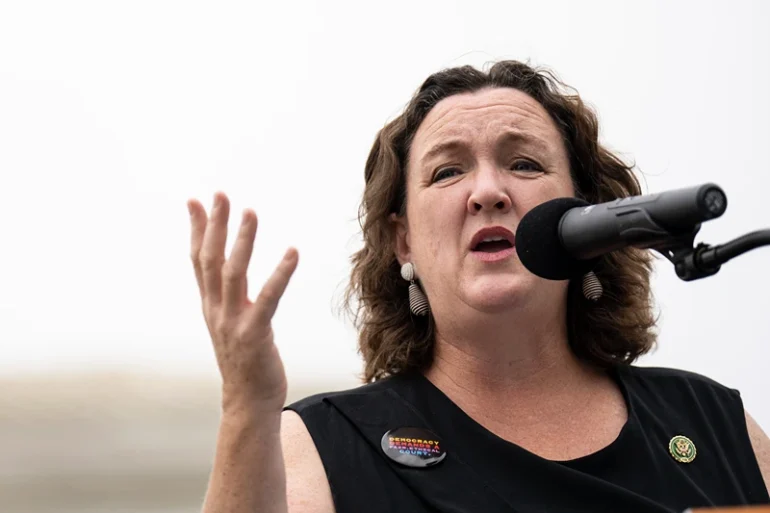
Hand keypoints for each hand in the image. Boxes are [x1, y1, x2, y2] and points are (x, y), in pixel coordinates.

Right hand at [188, 192, 298, 413]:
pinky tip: (292, 252)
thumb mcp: (230, 324)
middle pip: (211, 260)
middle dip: (214, 225)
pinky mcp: (255, 335)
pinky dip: (279, 274)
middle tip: (220, 194)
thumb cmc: (245, 362)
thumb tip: (228, 275)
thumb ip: (228, 299)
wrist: (247, 404)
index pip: (198, 260)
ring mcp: (233, 323)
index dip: (196, 230)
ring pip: (233, 274)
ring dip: (242, 241)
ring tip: (250, 212)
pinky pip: (268, 298)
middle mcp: (216, 311)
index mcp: (210, 306)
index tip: (194, 200)